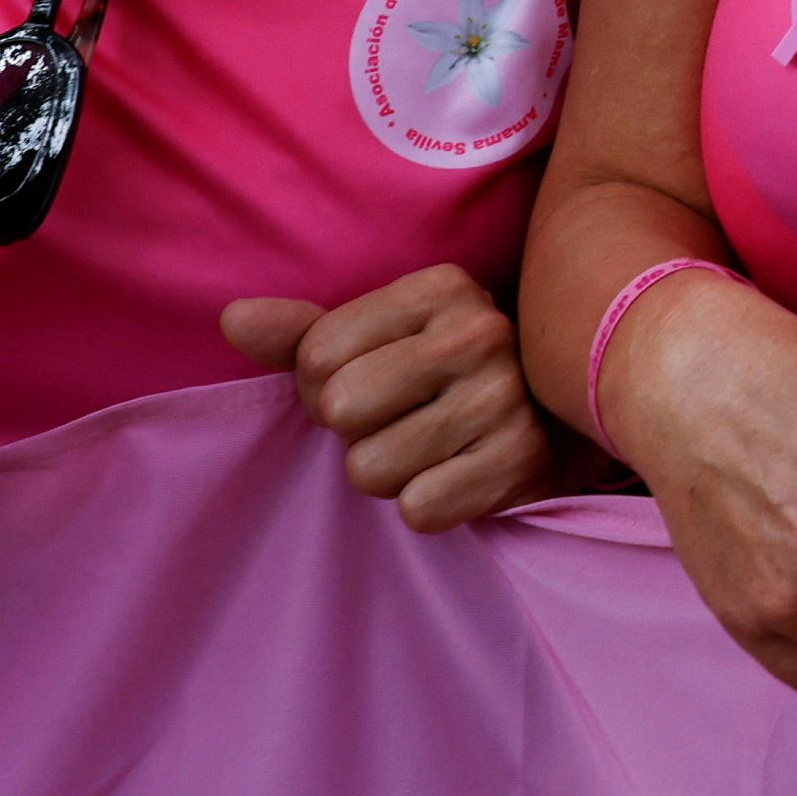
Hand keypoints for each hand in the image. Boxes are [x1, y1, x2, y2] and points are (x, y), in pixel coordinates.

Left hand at [226, 268, 555, 529]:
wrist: (565, 410)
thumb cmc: (446, 373)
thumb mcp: (382, 338)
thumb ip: (303, 332)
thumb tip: (231, 319)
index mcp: (441, 287)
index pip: (316, 355)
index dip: (324, 385)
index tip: (374, 382)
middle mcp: (480, 332)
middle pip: (339, 410)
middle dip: (357, 430)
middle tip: (403, 419)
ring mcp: (506, 398)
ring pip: (370, 470)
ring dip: (391, 471)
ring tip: (434, 446)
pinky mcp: (523, 462)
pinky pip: (418, 508)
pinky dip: (430, 502)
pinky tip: (461, 473)